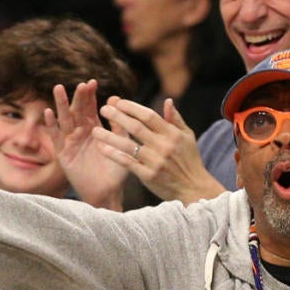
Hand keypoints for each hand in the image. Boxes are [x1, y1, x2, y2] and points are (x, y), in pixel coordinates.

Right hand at [46, 81, 127, 209]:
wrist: (108, 192)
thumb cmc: (117, 169)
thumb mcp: (121, 142)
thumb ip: (118, 123)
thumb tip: (114, 98)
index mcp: (94, 129)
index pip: (90, 108)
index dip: (90, 96)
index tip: (91, 82)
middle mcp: (81, 133)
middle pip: (76, 110)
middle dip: (77, 97)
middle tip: (80, 84)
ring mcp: (71, 142)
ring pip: (64, 120)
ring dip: (60, 104)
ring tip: (58, 88)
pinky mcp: (63, 154)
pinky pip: (56, 137)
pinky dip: (51, 125)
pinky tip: (48, 112)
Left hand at [91, 96, 225, 203]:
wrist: (194, 189)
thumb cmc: (190, 161)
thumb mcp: (188, 137)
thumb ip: (176, 119)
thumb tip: (167, 101)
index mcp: (172, 134)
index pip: (148, 115)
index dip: (132, 107)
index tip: (117, 102)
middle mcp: (163, 146)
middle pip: (136, 127)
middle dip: (117, 116)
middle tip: (103, 109)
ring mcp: (155, 161)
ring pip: (128, 145)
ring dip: (109, 136)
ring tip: (95, 131)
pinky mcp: (149, 176)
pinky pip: (127, 163)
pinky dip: (114, 155)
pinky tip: (102, 148)